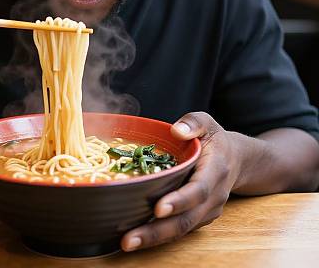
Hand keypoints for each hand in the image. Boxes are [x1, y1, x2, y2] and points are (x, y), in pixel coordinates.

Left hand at [121, 112, 240, 251]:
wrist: (237, 160)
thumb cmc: (215, 140)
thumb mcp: (207, 123)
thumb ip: (193, 122)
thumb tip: (177, 130)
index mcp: (215, 170)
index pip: (198, 190)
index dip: (180, 201)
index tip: (158, 209)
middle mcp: (214, 196)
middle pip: (187, 219)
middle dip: (158, 231)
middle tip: (130, 239)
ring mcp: (208, 211)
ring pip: (182, 230)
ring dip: (155, 238)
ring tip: (128, 242)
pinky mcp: (200, 218)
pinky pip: (180, 230)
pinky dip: (160, 236)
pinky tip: (138, 237)